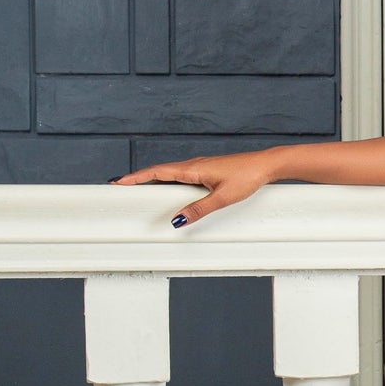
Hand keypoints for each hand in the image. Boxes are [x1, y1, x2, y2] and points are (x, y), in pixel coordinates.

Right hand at [110, 146, 286, 226]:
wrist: (266, 165)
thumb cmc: (248, 177)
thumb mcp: (222, 198)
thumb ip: (199, 209)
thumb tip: (178, 220)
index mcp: (192, 169)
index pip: (157, 172)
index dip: (136, 177)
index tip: (118, 182)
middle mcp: (193, 165)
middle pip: (159, 171)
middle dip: (139, 179)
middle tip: (122, 186)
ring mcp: (200, 167)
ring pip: (170, 173)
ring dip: (153, 179)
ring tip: (139, 187)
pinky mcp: (208, 169)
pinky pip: (181, 175)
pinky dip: (168, 180)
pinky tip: (169, 187)